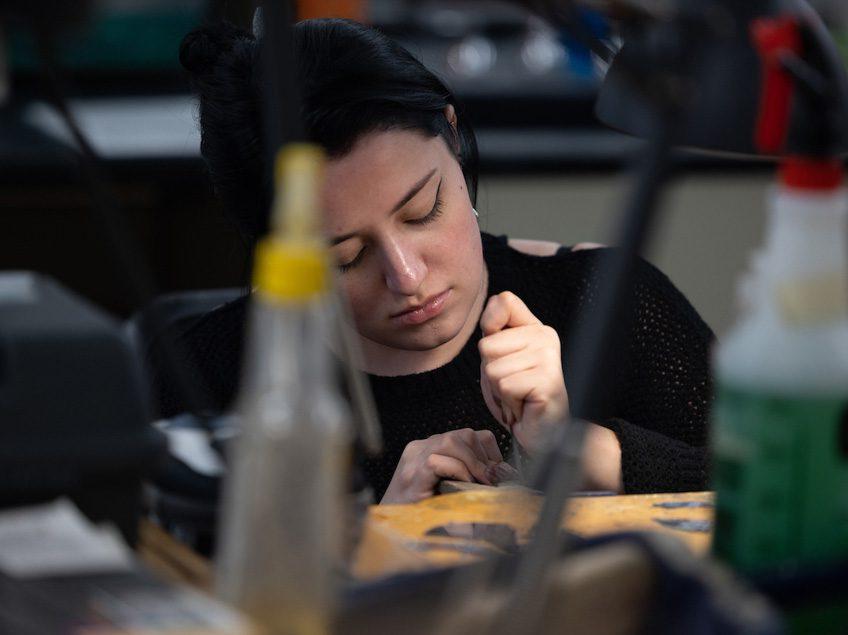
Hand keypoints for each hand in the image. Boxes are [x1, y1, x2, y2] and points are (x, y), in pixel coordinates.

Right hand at [381, 428, 507, 503]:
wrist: (390, 529)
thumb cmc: (421, 513)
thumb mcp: (449, 489)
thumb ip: (470, 475)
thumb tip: (505, 474)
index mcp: (430, 448)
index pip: (468, 434)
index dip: (488, 452)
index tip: (496, 473)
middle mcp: (421, 448)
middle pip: (464, 434)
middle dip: (484, 458)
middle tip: (490, 481)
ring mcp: (414, 459)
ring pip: (453, 441)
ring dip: (473, 463)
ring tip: (478, 484)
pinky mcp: (412, 475)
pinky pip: (438, 461)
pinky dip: (458, 471)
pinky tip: (463, 486)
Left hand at [478, 291, 567, 452]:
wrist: (542, 433)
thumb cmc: (518, 397)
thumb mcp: (498, 358)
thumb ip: (494, 328)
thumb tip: (497, 299)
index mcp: (535, 328)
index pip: (503, 301)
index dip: (490, 328)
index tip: (504, 354)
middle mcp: (546, 337)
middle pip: (487, 346)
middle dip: (491, 373)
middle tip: (513, 386)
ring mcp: (549, 358)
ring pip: (493, 369)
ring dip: (499, 391)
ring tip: (518, 396)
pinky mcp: (548, 381)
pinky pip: (504, 386)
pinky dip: (508, 403)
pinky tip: (525, 405)